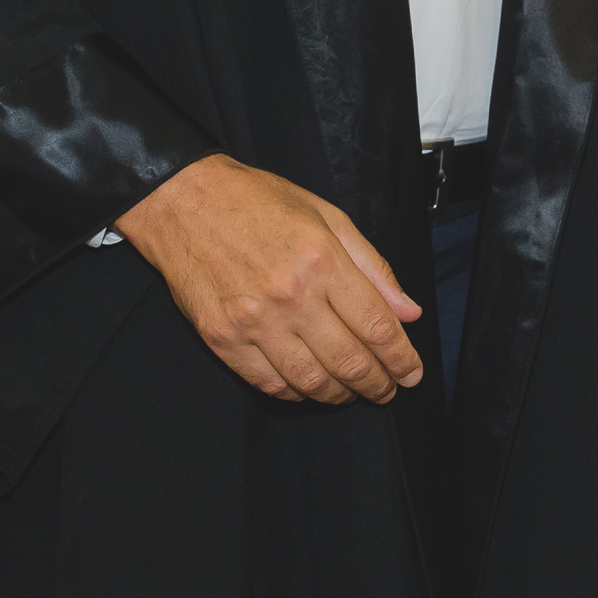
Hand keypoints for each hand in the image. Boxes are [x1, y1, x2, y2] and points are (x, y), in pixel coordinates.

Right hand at [111, 153, 424, 404]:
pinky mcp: (223, 340)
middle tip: (388, 390)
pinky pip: (269, 384)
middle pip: (349, 360)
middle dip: (377, 383)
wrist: (185, 202)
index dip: (401, 358)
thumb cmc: (259, 202)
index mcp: (322, 260)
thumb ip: (373, 267)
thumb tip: (408, 312)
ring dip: (340, 395)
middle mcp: (290, 295)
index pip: (376, 326)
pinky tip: (311, 387)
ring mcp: (254, 322)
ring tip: (353, 392)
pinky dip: (297, 394)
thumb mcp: (328, 217)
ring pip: (311, 381)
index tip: (412, 373)